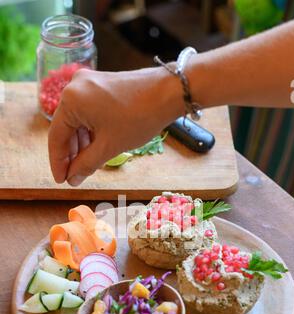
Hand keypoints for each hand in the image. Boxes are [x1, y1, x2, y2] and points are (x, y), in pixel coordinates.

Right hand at [48, 67, 181, 185]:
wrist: (168, 93)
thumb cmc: (139, 118)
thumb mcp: (109, 147)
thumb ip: (86, 164)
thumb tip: (72, 179)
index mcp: (71, 100)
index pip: (56, 137)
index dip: (58, 162)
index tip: (61, 180)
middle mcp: (74, 87)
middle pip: (65, 128)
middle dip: (71, 154)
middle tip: (75, 177)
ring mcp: (88, 84)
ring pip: (77, 121)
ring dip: (81, 145)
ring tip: (87, 166)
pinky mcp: (100, 85)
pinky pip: (88, 113)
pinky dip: (90, 132)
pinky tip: (96, 148)